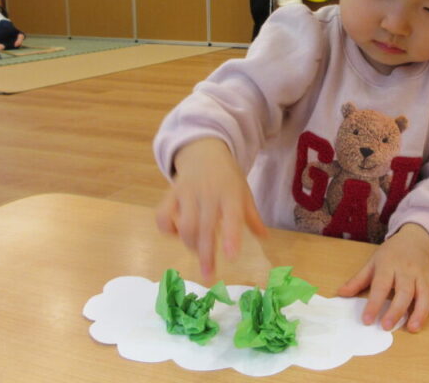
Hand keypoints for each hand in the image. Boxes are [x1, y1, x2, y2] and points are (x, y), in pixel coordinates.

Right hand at [155, 138, 267, 280]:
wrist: (204, 151)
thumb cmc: (228, 177)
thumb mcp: (244, 193)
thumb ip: (252, 217)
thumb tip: (266, 238)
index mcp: (230, 194)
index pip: (232, 216)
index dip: (231, 236)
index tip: (231, 257)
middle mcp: (208, 194)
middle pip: (205, 227)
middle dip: (206, 254)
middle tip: (208, 277)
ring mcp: (188, 193)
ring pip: (185, 225)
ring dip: (190, 244)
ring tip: (199, 253)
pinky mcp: (171, 193)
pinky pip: (163, 215)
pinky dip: (167, 229)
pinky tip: (176, 235)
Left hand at [337, 223, 428, 332]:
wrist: (415, 239)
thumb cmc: (391, 254)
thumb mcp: (373, 262)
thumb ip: (358, 280)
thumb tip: (341, 294)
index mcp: (388, 265)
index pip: (380, 285)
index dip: (374, 304)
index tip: (366, 320)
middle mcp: (407, 271)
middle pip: (404, 292)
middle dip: (396, 310)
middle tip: (386, 326)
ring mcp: (422, 276)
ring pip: (424, 295)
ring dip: (420, 312)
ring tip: (413, 328)